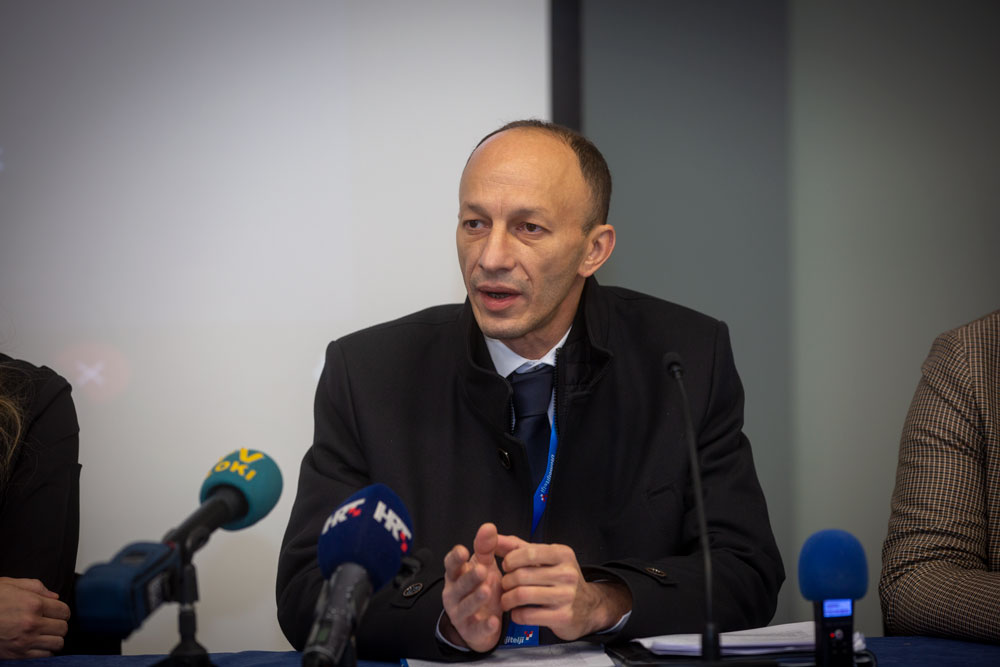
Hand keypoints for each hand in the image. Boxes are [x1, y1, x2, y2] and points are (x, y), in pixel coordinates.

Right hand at [0, 577, 70, 658]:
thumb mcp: (12, 584)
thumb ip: (37, 588)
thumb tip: (55, 597)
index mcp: (33, 604)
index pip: (64, 611)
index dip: (62, 611)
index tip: (57, 612)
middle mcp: (32, 624)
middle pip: (63, 628)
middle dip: (59, 624)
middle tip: (50, 622)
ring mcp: (25, 641)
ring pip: (57, 643)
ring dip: (54, 638)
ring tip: (45, 634)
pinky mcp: (17, 655)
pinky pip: (44, 656)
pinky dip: (44, 651)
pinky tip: (37, 643)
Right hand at [441, 523, 504, 651]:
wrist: (479, 624)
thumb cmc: (480, 588)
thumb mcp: (483, 566)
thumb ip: (485, 547)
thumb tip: (488, 526)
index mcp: (456, 575)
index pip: (451, 565)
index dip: (455, 559)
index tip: (462, 550)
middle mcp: (454, 594)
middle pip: (459, 585)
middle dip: (469, 577)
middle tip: (481, 569)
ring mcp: (460, 613)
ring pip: (465, 606)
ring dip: (475, 599)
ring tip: (486, 591)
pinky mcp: (470, 630)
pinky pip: (476, 628)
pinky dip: (484, 626)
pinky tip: (493, 621)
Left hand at [496, 536, 631, 639]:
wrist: (589, 607)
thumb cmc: (560, 579)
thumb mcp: (545, 558)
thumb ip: (517, 546)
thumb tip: (492, 536)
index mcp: (562, 554)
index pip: (527, 552)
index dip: (510, 560)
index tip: (507, 566)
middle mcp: (567, 573)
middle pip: (521, 575)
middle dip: (506, 581)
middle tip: (506, 585)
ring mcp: (567, 596)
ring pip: (521, 595)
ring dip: (507, 599)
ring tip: (507, 600)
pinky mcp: (563, 617)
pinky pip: (527, 615)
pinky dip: (516, 615)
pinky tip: (518, 612)